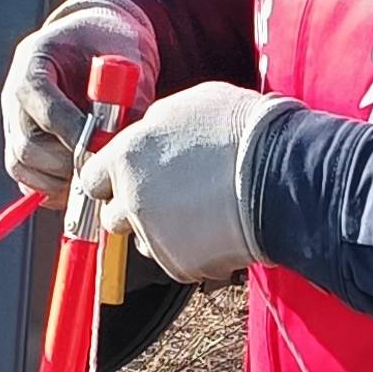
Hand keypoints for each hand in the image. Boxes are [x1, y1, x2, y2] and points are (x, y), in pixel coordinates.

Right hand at [0, 0, 155, 200]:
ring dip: (57, 182)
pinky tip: (80, 186)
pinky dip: (50, 188)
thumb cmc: (111, 43)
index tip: (101, 147)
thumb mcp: (124, 59)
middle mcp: (15, 94)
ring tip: (92, 181)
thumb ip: (125, 99)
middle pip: (26, 145)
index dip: (73, 133)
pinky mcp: (21, 141)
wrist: (98, 38)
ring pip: (20, 165)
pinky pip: (26, 176)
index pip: (43, 107)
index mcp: (34, 60)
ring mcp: (14, 120)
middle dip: (66, 164)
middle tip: (99, 170)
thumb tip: (121, 146)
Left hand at [70, 81, 273, 285]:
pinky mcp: (178, 264)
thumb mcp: (187, 107)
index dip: (109, 179)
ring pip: (144, 241)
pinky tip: (219, 228)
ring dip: (162, 232)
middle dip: (132, 209)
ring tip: (201, 212)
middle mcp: (132, 199)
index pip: (91, 178)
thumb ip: (153, 128)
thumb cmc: (241, 131)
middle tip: (166, 198)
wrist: (281, 174)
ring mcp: (154, 235)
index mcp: (127, 156)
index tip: (124, 180)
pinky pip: (175, 261)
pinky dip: (192, 251)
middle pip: (112, 216)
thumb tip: (145, 135)